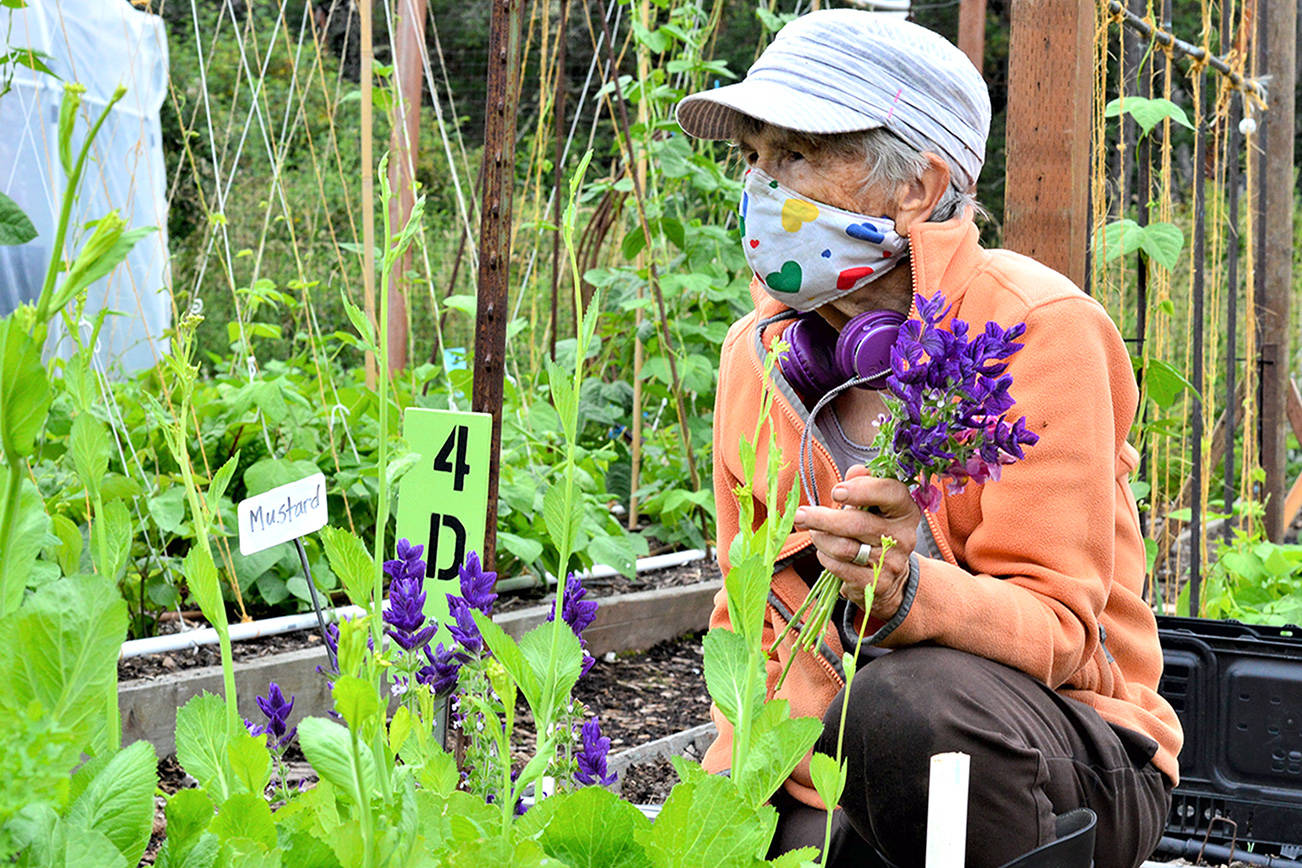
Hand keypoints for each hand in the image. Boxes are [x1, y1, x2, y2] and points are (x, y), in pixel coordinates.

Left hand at [791, 464, 918, 619]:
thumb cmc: (873, 530)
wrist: (891, 577)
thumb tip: (856, 471)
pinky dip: (826, 559)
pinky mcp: (877, 585)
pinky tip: (825, 553)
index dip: (862, 490)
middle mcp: (904, 536)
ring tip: (814, 533)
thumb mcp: (873, 506)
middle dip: (823, 518)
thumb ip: (863, 485)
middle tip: (801, 515)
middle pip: (858, 524)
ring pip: (845, 548)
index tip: (836, 492)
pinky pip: (841, 569)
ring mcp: (892, 563)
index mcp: (905, 510)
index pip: (891, 493)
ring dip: (821, 539)